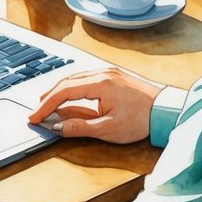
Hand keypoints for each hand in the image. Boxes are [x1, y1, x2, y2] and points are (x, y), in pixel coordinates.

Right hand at [28, 67, 161, 142]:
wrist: (167, 111)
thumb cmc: (142, 120)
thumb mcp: (108, 129)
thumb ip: (79, 126)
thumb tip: (57, 126)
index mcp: (101, 84)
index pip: (64, 91)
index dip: (46, 105)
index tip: (35, 117)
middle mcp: (103, 73)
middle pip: (67, 81)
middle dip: (49, 97)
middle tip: (37, 112)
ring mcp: (109, 73)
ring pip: (75, 78)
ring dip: (60, 91)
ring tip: (48, 105)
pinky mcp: (114, 77)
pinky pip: (86, 79)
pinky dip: (73, 88)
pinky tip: (69, 98)